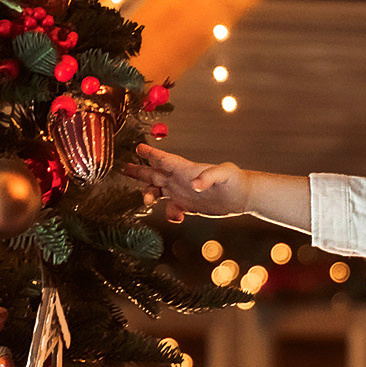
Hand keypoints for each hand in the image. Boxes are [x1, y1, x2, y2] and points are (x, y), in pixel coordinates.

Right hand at [121, 144, 248, 221]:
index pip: (165, 160)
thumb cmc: (235, 180)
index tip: (138, 148)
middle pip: (154, 173)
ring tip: (146, 201)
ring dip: (148, 194)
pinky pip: (171, 209)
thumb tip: (195, 185)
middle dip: (139, 172)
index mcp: (186, 169)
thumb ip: (209, 176)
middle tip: (124, 167)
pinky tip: (178, 218)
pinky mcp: (187, 205)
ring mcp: (182, 192)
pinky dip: (170, 214)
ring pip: (158, 191)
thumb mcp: (225, 174)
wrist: (242, 196)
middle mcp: (181, 179)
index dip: (151, 155)